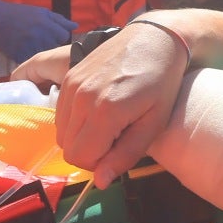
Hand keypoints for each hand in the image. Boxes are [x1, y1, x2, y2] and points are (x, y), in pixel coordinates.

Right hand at [0, 0, 77, 66]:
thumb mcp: (42, 12)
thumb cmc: (20, 14)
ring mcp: (29, 46)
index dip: (59, 35)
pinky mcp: (19, 55)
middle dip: (51, 44)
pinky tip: (27, 51)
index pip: (63, 36)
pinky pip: (31, 61)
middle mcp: (40, 35)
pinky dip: (30, 58)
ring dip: (42, 52)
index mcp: (46, 24)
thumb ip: (60, 20)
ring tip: (35, 45)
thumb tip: (75, 26)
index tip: (53, 35)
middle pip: (55, 46)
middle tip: (42, 40)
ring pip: (44, 55)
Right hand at [48, 19, 190, 186]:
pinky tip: (98, 110)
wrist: (155, 39)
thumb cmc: (162, 83)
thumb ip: (125, 154)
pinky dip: (75, 121)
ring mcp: (71, 85)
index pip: (81, 159)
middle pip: (68, 149)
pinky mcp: (69, 76)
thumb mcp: (153, 123)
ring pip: (61, 133)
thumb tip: (100, 182)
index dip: (99, 163)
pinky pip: (60, 114)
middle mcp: (81, 98)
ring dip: (81, 137)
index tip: (118, 150)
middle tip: (116, 137)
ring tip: (108, 123)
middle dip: (90, 152)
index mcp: (106, 112)